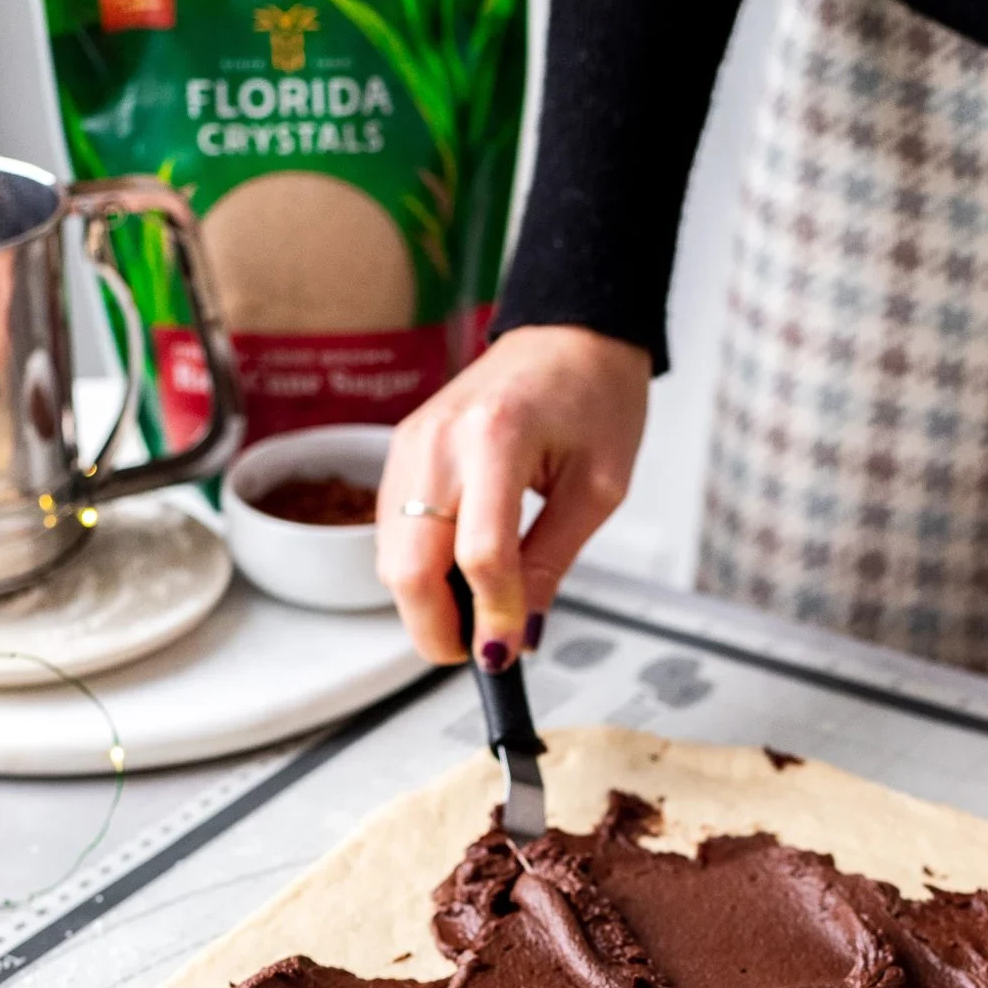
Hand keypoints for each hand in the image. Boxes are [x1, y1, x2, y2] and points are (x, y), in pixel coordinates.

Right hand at [376, 325, 650, 668]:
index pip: (481, 556)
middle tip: (479, 652)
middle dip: (438, 629)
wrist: (568, 334)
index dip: (493, 617)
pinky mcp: (400, 453)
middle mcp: (440, 440)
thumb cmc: (594, 395)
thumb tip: (519, 633)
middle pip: (410, 567)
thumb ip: (552, 564)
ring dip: (425, 605)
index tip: (507, 653)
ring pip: (390, 560)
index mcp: (497, 438)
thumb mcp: (598, 489)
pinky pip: (391, 535)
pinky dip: (417, 572)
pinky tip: (457, 578)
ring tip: (475, 614)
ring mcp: (411, 445)